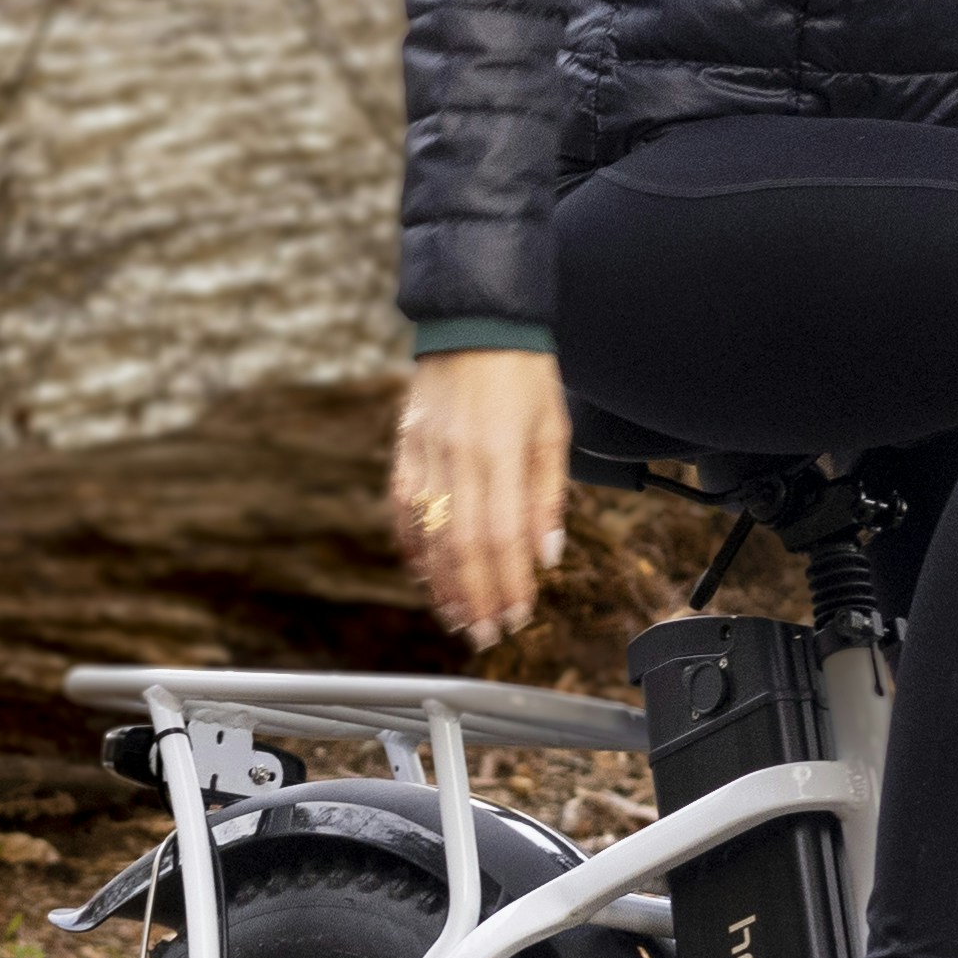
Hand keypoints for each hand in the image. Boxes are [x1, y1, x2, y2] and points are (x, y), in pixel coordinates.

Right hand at [389, 347, 570, 650]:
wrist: (475, 321)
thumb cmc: (523, 375)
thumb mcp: (554, 430)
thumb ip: (548, 496)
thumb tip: (546, 554)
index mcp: (499, 453)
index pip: (501, 537)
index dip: (507, 585)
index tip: (517, 618)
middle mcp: (457, 458)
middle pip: (461, 546)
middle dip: (475, 598)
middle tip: (486, 636)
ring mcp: (425, 455)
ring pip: (427, 535)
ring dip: (442, 583)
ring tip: (457, 618)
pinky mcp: (405, 450)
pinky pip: (403, 509)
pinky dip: (412, 547)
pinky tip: (424, 574)